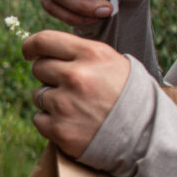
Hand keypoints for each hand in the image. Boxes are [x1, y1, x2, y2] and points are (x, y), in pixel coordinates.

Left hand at [22, 29, 130, 157]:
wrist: (146, 136)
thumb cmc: (128, 96)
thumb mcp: (113, 63)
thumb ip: (81, 54)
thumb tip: (46, 50)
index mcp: (91, 54)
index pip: (44, 40)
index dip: (32, 46)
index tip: (29, 52)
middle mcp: (75, 76)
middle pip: (39, 68)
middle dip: (49, 76)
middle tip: (70, 87)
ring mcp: (65, 104)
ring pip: (38, 95)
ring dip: (51, 101)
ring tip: (77, 107)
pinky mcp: (59, 130)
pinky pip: (39, 119)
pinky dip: (51, 123)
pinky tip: (73, 123)